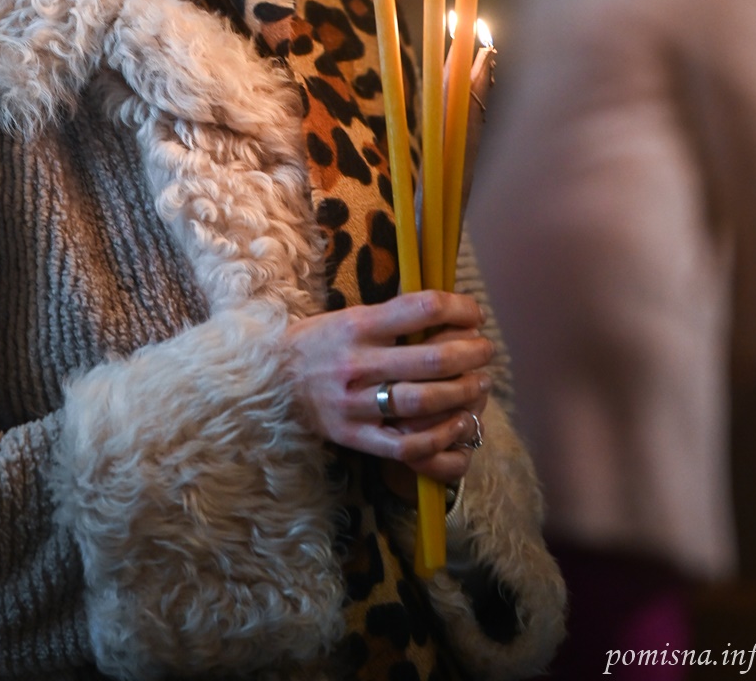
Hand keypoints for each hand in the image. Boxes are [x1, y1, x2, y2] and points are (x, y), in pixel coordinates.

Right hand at [285, 289, 492, 485]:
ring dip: (463, 395)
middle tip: (485, 351)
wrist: (269, 383)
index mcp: (356, 326)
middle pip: (431, 360)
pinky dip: (441, 442)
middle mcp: (357, 364)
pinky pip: (406, 447)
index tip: (474, 313)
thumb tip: (448, 312)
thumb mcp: (347, 317)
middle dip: (471, 354)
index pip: (420, 309)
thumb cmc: (318, 344)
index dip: (458, 309)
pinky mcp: (355, 438)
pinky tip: (459, 429)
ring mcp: (356, 405)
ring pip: (424, 404)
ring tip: (480, 385)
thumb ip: (392, 317)